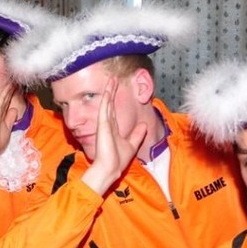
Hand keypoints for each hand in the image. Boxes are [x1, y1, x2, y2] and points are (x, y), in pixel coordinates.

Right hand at [0, 85, 18, 179]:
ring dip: (9, 87)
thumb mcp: (7, 129)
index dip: (11, 96)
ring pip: (4, 96)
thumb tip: (14, 110)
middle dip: (10, 89)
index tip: (16, 88)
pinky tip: (10, 84)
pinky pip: (2, 98)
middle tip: (14, 78)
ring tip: (13, 78)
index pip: (7, 104)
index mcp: (1, 117)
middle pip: (6, 98)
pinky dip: (6, 91)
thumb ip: (10, 119)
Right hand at [81, 77, 146, 194]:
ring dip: (109, 90)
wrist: (110, 168)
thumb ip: (137, 134)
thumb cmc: (118, 159)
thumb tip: (144, 125)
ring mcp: (104, 123)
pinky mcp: (102, 124)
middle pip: (109, 104)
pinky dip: (107, 97)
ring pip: (107, 103)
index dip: (114, 100)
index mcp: (113, 128)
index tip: (116, 90)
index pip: (113, 111)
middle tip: (113, 79)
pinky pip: (105, 107)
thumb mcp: (132, 144)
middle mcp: (107, 124)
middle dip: (111, 91)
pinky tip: (109, 88)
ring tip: (111, 79)